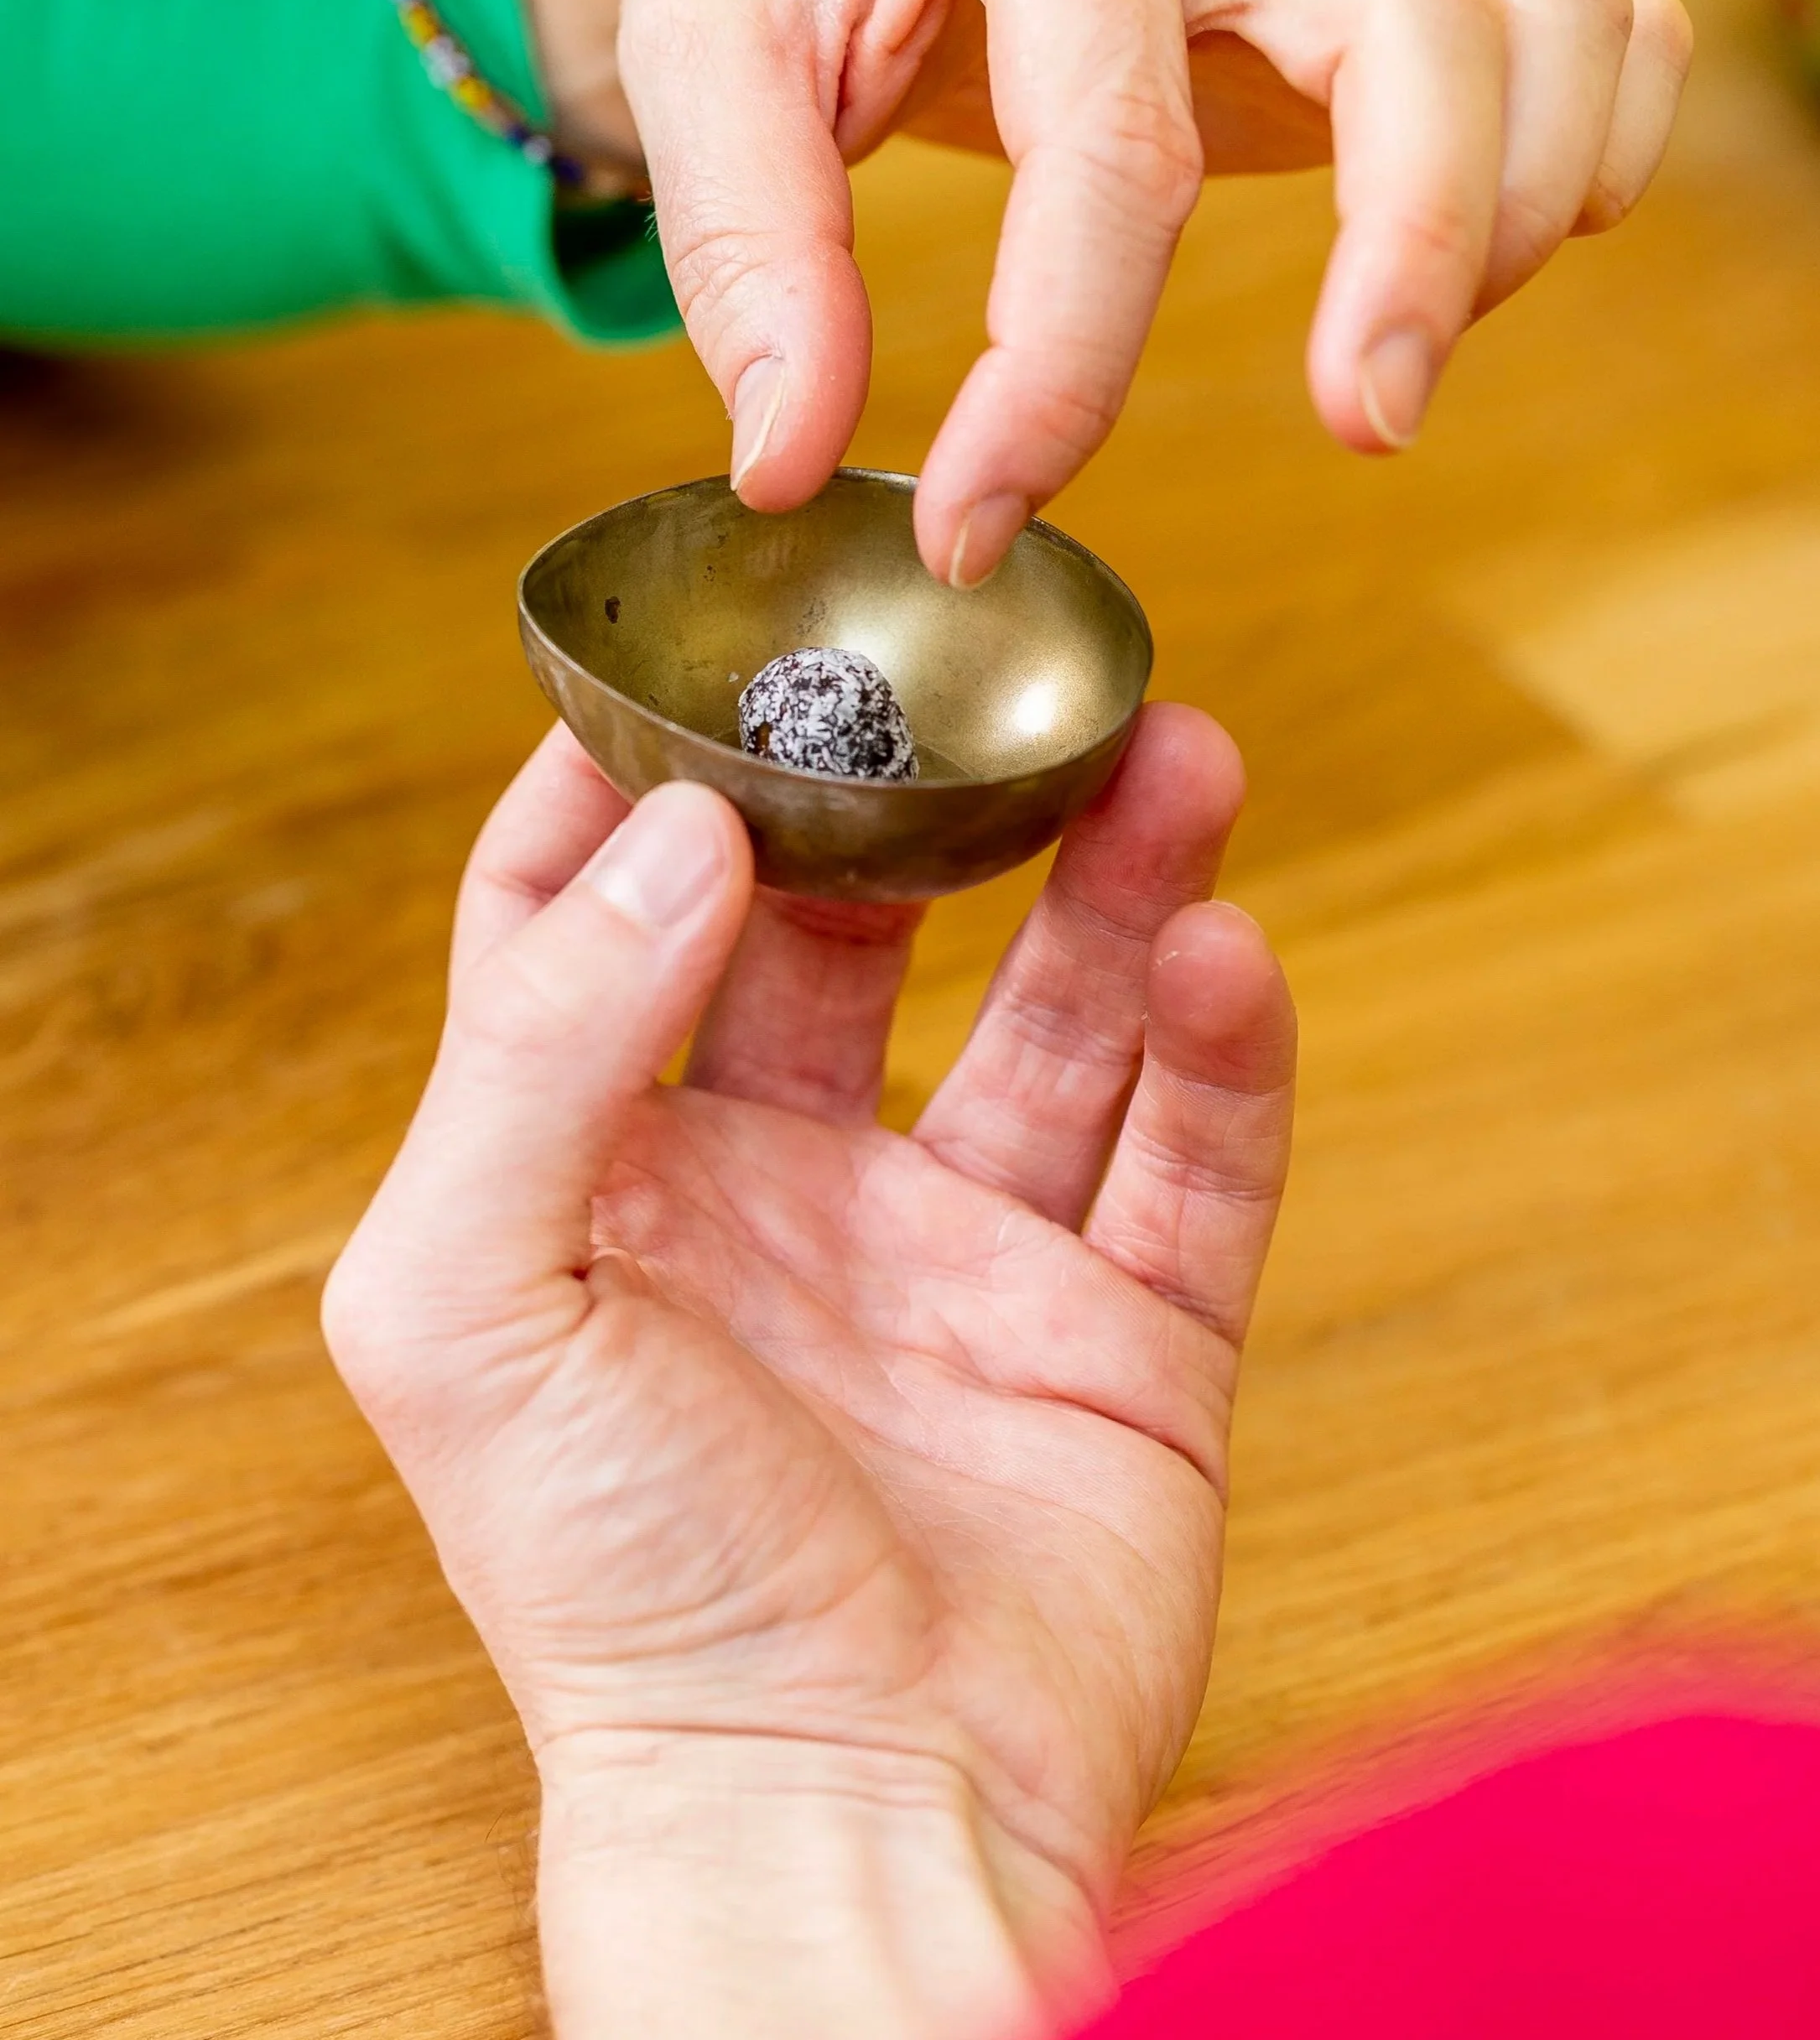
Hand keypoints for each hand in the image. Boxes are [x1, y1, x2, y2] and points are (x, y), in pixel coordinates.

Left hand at [322, 707, 1293, 2038]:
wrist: (845, 1824)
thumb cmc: (622, 1594)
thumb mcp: (471, 1306)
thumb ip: (541, 1049)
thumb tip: (675, 828)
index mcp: (617, 1189)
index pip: (596, 932)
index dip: (633, 789)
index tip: (696, 651)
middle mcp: (791, 1204)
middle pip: (857, 938)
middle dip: (918, 803)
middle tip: (979, 672)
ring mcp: (966, 1268)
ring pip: (1056, 1017)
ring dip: (1114, 879)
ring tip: (1170, 748)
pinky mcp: (1121, 1340)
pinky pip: (1190, 1162)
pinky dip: (1218, 1051)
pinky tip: (1221, 946)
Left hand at [513, 0, 1692, 582]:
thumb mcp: (692, 52)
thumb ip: (748, 253)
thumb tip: (796, 459)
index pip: (1110, 137)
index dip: (1062, 367)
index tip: (981, 520)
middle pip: (1417, 21)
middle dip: (1413, 245)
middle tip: (1359, 429)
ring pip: (1541, 5)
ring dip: (1513, 200)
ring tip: (1394, 360)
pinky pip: (1574, 13)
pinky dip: (1584, 135)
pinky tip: (1475, 259)